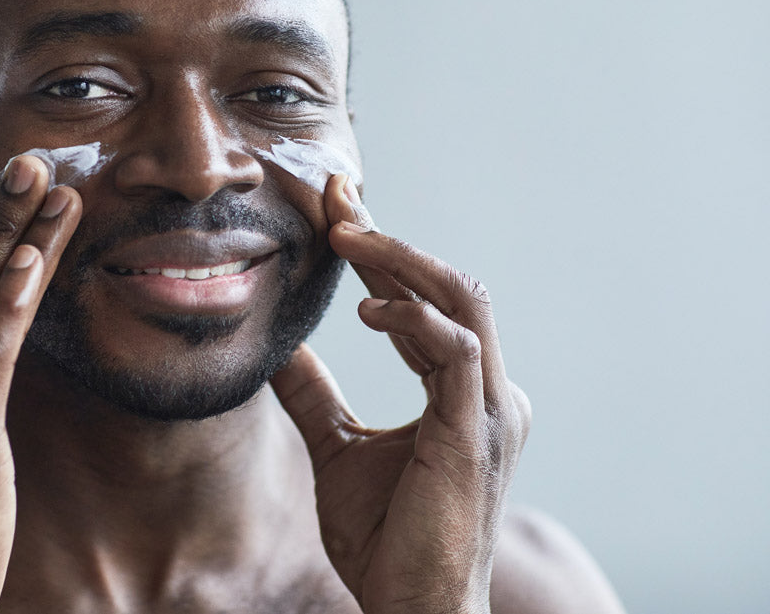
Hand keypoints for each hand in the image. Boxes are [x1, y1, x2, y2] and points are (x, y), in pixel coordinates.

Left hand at [271, 174, 531, 613]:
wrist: (413, 609)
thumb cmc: (386, 540)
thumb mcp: (336, 450)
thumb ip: (315, 397)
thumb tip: (280, 349)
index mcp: (461, 391)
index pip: (423, 302)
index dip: (382, 252)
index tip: (336, 211)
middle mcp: (486, 391)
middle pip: (446, 286)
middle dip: (390, 236)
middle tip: (336, 197)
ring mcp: (489, 408)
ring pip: (463, 301)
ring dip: (403, 260)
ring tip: (346, 234)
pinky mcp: (476, 431)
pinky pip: (456, 350)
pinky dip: (413, 319)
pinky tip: (367, 309)